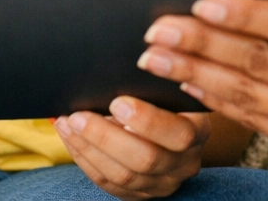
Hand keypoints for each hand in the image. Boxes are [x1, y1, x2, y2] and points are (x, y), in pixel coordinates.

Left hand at [54, 96, 208, 198]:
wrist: (173, 125)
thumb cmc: (168, 97)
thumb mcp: (172, 90)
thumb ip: (154, 85)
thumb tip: (114, 79)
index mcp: (198, 132)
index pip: (178, 134)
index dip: (147, 120)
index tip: (117, 102)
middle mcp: (184, 164)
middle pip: (145, 159)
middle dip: (106, 136)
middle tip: (79, 115)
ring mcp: (162, 183)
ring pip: (122, 175)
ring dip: (89, 148)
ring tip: (68, 123)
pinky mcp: (139, 194)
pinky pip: (108, 183)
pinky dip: (85, 160)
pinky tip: (71, 138)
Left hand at [137, 0, 267, 157]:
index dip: (247, 14)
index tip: (203, 0)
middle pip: (263, 65)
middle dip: (205, 45)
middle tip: (159, 28)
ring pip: (253, 97)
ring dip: (199, 76)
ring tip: (156, 57)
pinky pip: (262, 122)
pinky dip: (221, 104)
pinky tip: (189, 84)